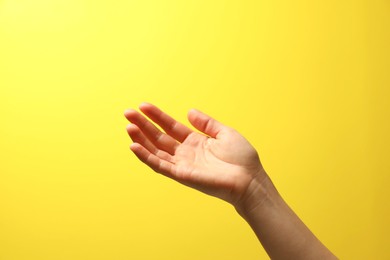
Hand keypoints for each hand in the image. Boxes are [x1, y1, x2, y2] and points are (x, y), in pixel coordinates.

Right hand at [124, 103, 266, 205]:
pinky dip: (146, 157)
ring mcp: (182, 164)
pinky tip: (134, 146)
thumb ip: (206, 123)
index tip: (143, 105)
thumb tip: (189, 111)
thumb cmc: (241, 158)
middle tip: (128, 112)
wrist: (249, 179)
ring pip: (155, 150)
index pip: (170, 127)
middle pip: (158, 137)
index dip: (157, 116)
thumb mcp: (224, 133)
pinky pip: (160, 165)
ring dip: (141, 139)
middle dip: (143, 125)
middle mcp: (185, 153)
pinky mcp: (181, 175)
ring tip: (128, 126)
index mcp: (195, 142)